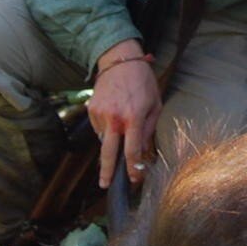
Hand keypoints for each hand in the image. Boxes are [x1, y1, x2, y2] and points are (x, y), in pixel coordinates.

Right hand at [87, 49, 159, 188]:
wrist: (120, 60)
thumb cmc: (142, 82)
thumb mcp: (155, 104)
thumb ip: (149, 128)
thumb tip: (143, 150)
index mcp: (133, 118)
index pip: (132, 151)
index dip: (133, 168)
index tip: (134, 178)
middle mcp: (114, 118)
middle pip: (108, 153)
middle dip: (107, 171)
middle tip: (106, 185)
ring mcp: (100, 114)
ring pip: (103, 139)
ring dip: (111, 144)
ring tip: (119, 130)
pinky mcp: (91, 109)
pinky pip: (98, 128)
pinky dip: (105, 130)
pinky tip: (113, 119)